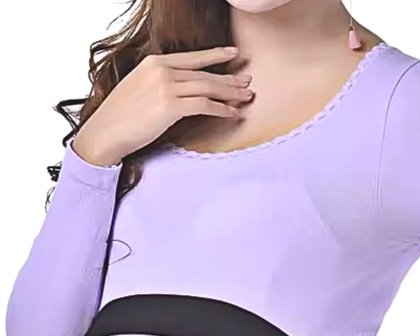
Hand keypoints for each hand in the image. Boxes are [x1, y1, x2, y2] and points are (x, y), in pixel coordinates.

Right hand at [72, 46, 253, 166]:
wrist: (106, 132)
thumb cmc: (120, 117)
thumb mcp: (138, 88)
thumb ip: (158, 83)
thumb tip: (179, 90)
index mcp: (154, 63)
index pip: (192, 57)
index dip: (215, 55)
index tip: (232, 53)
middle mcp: (162, 71)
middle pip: (204, 74)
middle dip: (229, 79)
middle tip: (247, 83)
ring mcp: (166, 87)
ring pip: (207, 88)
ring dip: (230, 94)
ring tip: (245, 97)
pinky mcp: (170, 107)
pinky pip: (204, 105)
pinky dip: (221, 109)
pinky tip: (232, 113)